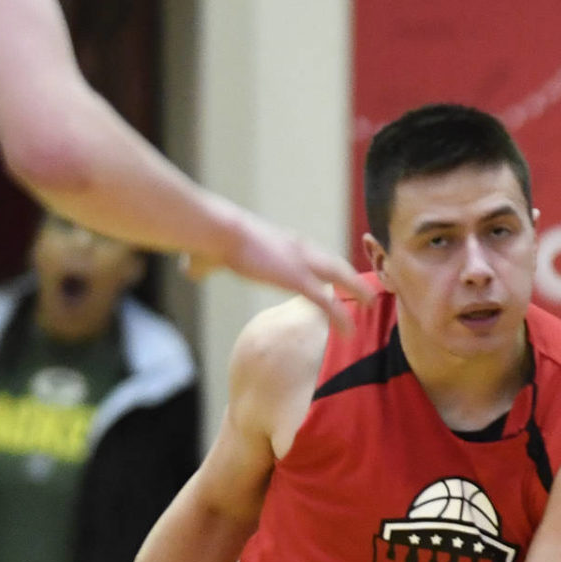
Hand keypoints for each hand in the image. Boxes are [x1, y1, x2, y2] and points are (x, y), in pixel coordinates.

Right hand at [184, 211, 371, 335]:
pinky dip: (340, 318)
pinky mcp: (299, 280)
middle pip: (333, 263)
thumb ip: (205, 264)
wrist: (217, 230)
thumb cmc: (208, 238)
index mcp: (280, 241)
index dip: (323, 263)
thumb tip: (191, 270)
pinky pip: (327, 303)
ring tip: (369, 304)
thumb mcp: (209, 252)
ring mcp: (301, 264)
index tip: (332, 273)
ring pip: (340, 279)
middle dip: (349, 276)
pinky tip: (350, 331)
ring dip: (356, 292)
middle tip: (363, 288)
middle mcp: (298, 248)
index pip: (310, 252)